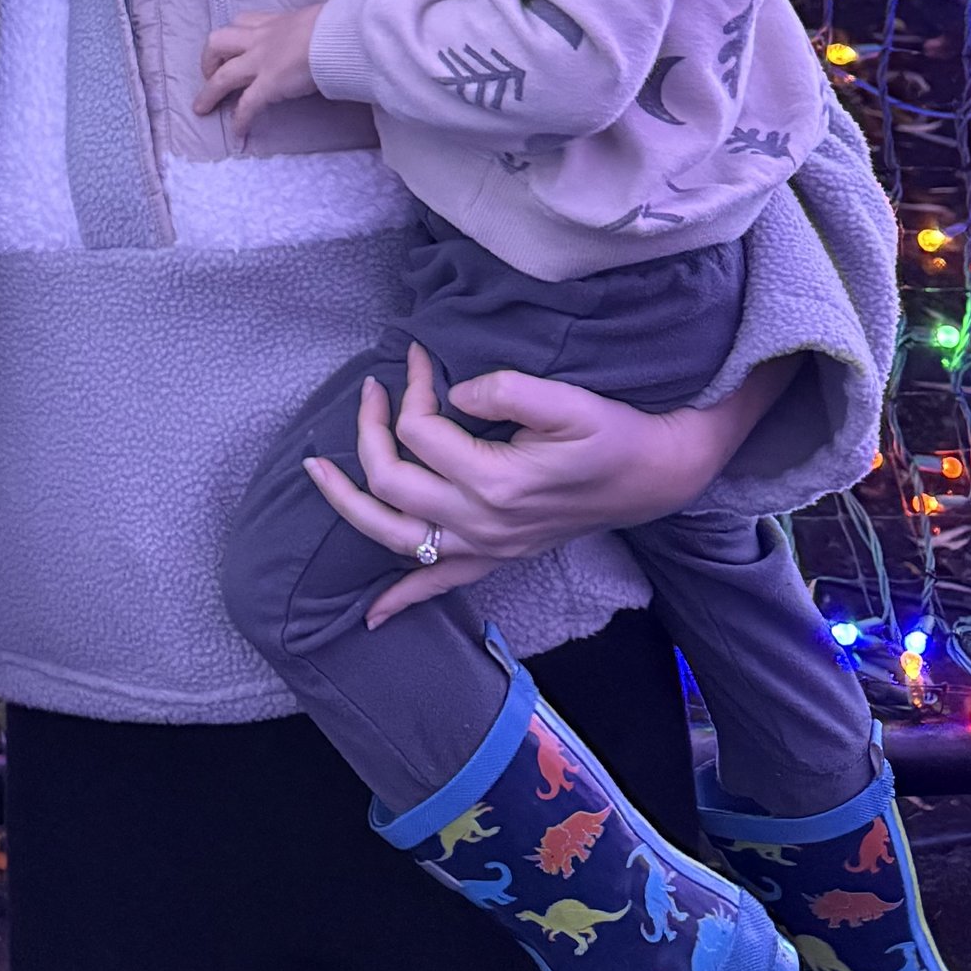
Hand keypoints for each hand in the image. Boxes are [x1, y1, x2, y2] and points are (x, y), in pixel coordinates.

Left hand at [195, 4, 326, 130]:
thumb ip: (308, 29)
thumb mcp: (316, 19)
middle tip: (210, 73)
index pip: (243, 21)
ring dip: (209, 92)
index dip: (234, 35)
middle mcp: (260, 39)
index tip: (233, 46)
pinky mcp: (269, 84)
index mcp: (274, 22)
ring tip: (203, 108)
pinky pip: (247, 104)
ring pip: (223, 75)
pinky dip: (240, 119)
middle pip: (218, 41)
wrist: (338, 36)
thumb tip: (319, 35)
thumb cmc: (335, 25)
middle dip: (209, 59)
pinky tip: (238, 131)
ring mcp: (261, 62)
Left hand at [305, 342, 801, 625]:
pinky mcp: (495, 557)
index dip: (410, 389)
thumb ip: (505, 390)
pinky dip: (401, 600)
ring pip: (395, 537)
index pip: (420, 432)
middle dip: (370, 428)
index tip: (415, 355)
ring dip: (349, 505)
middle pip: (392, 480)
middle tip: (373, 388)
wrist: (655, 476)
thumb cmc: (613, 432)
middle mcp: (482, 523)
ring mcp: (486, 547)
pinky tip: (370, 615)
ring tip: (316, 472)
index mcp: (496, 481)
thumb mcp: (567, 400)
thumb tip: (453, 391)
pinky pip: (438, 586)